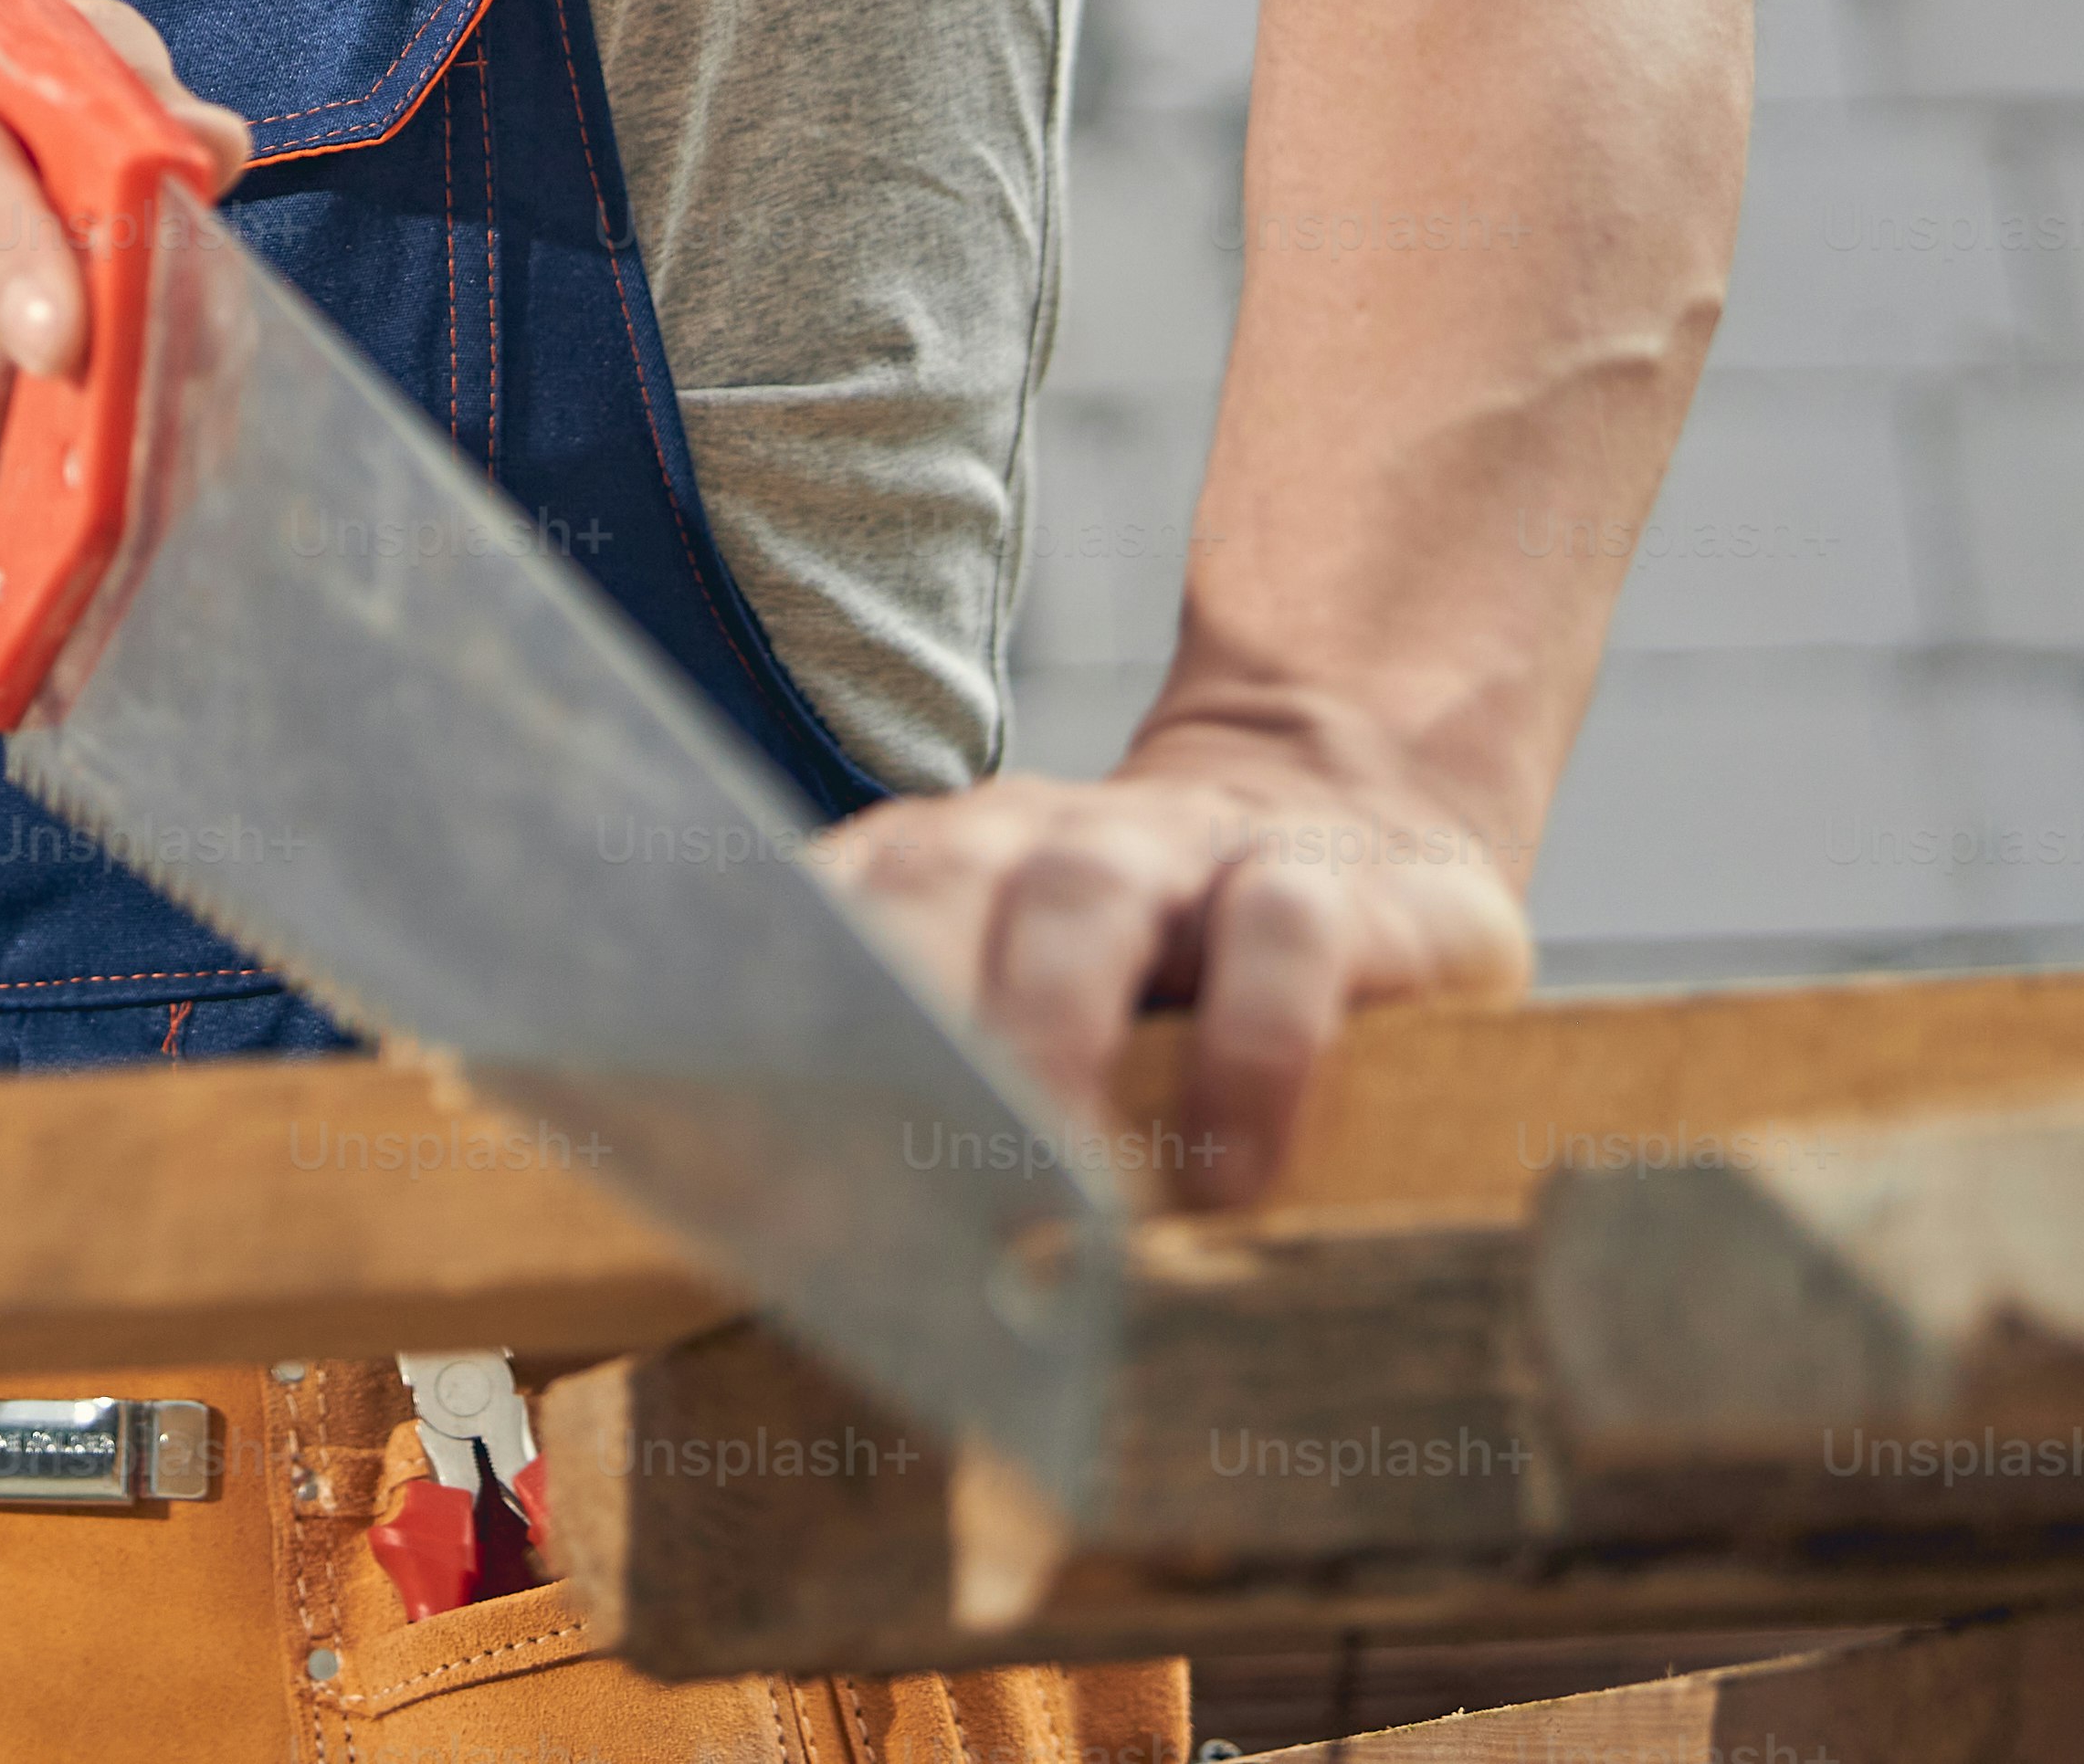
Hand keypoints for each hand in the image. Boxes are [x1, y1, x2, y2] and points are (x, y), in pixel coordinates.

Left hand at [806, 710, 1533, 1194]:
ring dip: (1047, 1036)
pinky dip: (1251, 1056)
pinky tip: (1230, 1182)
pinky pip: (1282, 934)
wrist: (1348, 819)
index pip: (824, 916)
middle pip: (930, 883)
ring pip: (1085, 897)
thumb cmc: (1154, 976)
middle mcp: (1038, 841)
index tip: (734, 1156)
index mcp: (938, 870)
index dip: (775, 1019)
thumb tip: (799, 1264)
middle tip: (878, 1183)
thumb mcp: (1030, 1004)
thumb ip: (925, 1097)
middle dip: (893, 1022)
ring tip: (1043, 1198)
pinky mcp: (1332, 886)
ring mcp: (1180, 851)